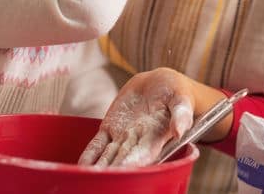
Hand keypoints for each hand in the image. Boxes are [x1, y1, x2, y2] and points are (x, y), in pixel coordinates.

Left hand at [78, 67, 194, 166]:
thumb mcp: (181, 99)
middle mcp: (138, 141)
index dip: (133, 163)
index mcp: (156, 137)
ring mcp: (122, 136)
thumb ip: (181, 114)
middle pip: (123, 159)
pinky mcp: (110, 127)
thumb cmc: (176, 93)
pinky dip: (90, 155)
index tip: (123, 170)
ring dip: (99, 167)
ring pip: (108, 155)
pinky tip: (82, 167)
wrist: (159, 83)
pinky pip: (98, 144)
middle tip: (102, 180)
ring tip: (89, 177)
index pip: (143, 154)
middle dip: (113, 170)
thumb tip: (179, 130)